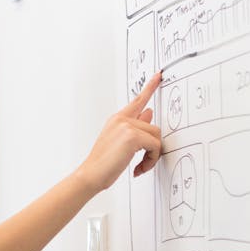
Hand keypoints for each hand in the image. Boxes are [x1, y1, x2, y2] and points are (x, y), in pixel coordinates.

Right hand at [75, 73, 163, 192]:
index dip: (150, 87)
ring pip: (156, 137)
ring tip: (140, 166)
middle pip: (154, 127)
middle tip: (144, 163)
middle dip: (153, 148)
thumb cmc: (103, 163)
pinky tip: (138, 168)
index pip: (138, 100)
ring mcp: (126, 125)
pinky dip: (151, 160)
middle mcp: (121, 119)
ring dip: (152, 156)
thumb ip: (136, 127)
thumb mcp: (120, 142)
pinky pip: (155, 146)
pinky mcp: (132, 136)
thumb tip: (149, 114)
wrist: (90, 174)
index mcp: (118, 119)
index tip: (159, 76)